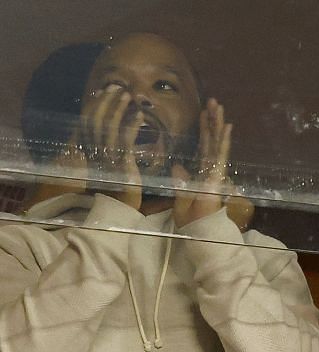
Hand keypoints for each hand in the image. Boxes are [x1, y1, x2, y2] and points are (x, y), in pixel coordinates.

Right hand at [76, 85, 143, 207]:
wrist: (123, 207)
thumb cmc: (121, 185)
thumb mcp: (113, 161)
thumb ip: (111, 145)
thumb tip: (115, 126)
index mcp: (91, 149)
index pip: (88, 120)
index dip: (97, 104)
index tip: (106, 90)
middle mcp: (95, 152)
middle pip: (96, 120)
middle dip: (106, 101)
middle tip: (118, 87)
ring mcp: (107, 158)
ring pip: (109, 127)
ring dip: (118, 109)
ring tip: (129, 96)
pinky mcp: (121, 165)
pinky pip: (125, 141)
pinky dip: (132, 126)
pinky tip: (140, 116)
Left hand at [172, 99, 232, 226]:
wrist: (196, 235)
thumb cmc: (189, 223)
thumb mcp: (179, 199)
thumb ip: (179, 182)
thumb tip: (177, 166)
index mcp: (201, 174)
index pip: (203, 147)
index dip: (204, 129)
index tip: (203, 112)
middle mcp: (210, 171)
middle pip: (211, 141)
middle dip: (212, 121)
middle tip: (213, 101)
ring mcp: (215, 174)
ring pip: (216, 144)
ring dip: (218, 124)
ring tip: (218, 106)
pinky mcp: (217, 178)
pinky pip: (220, 155)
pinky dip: (223, 141)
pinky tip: (226, 126)